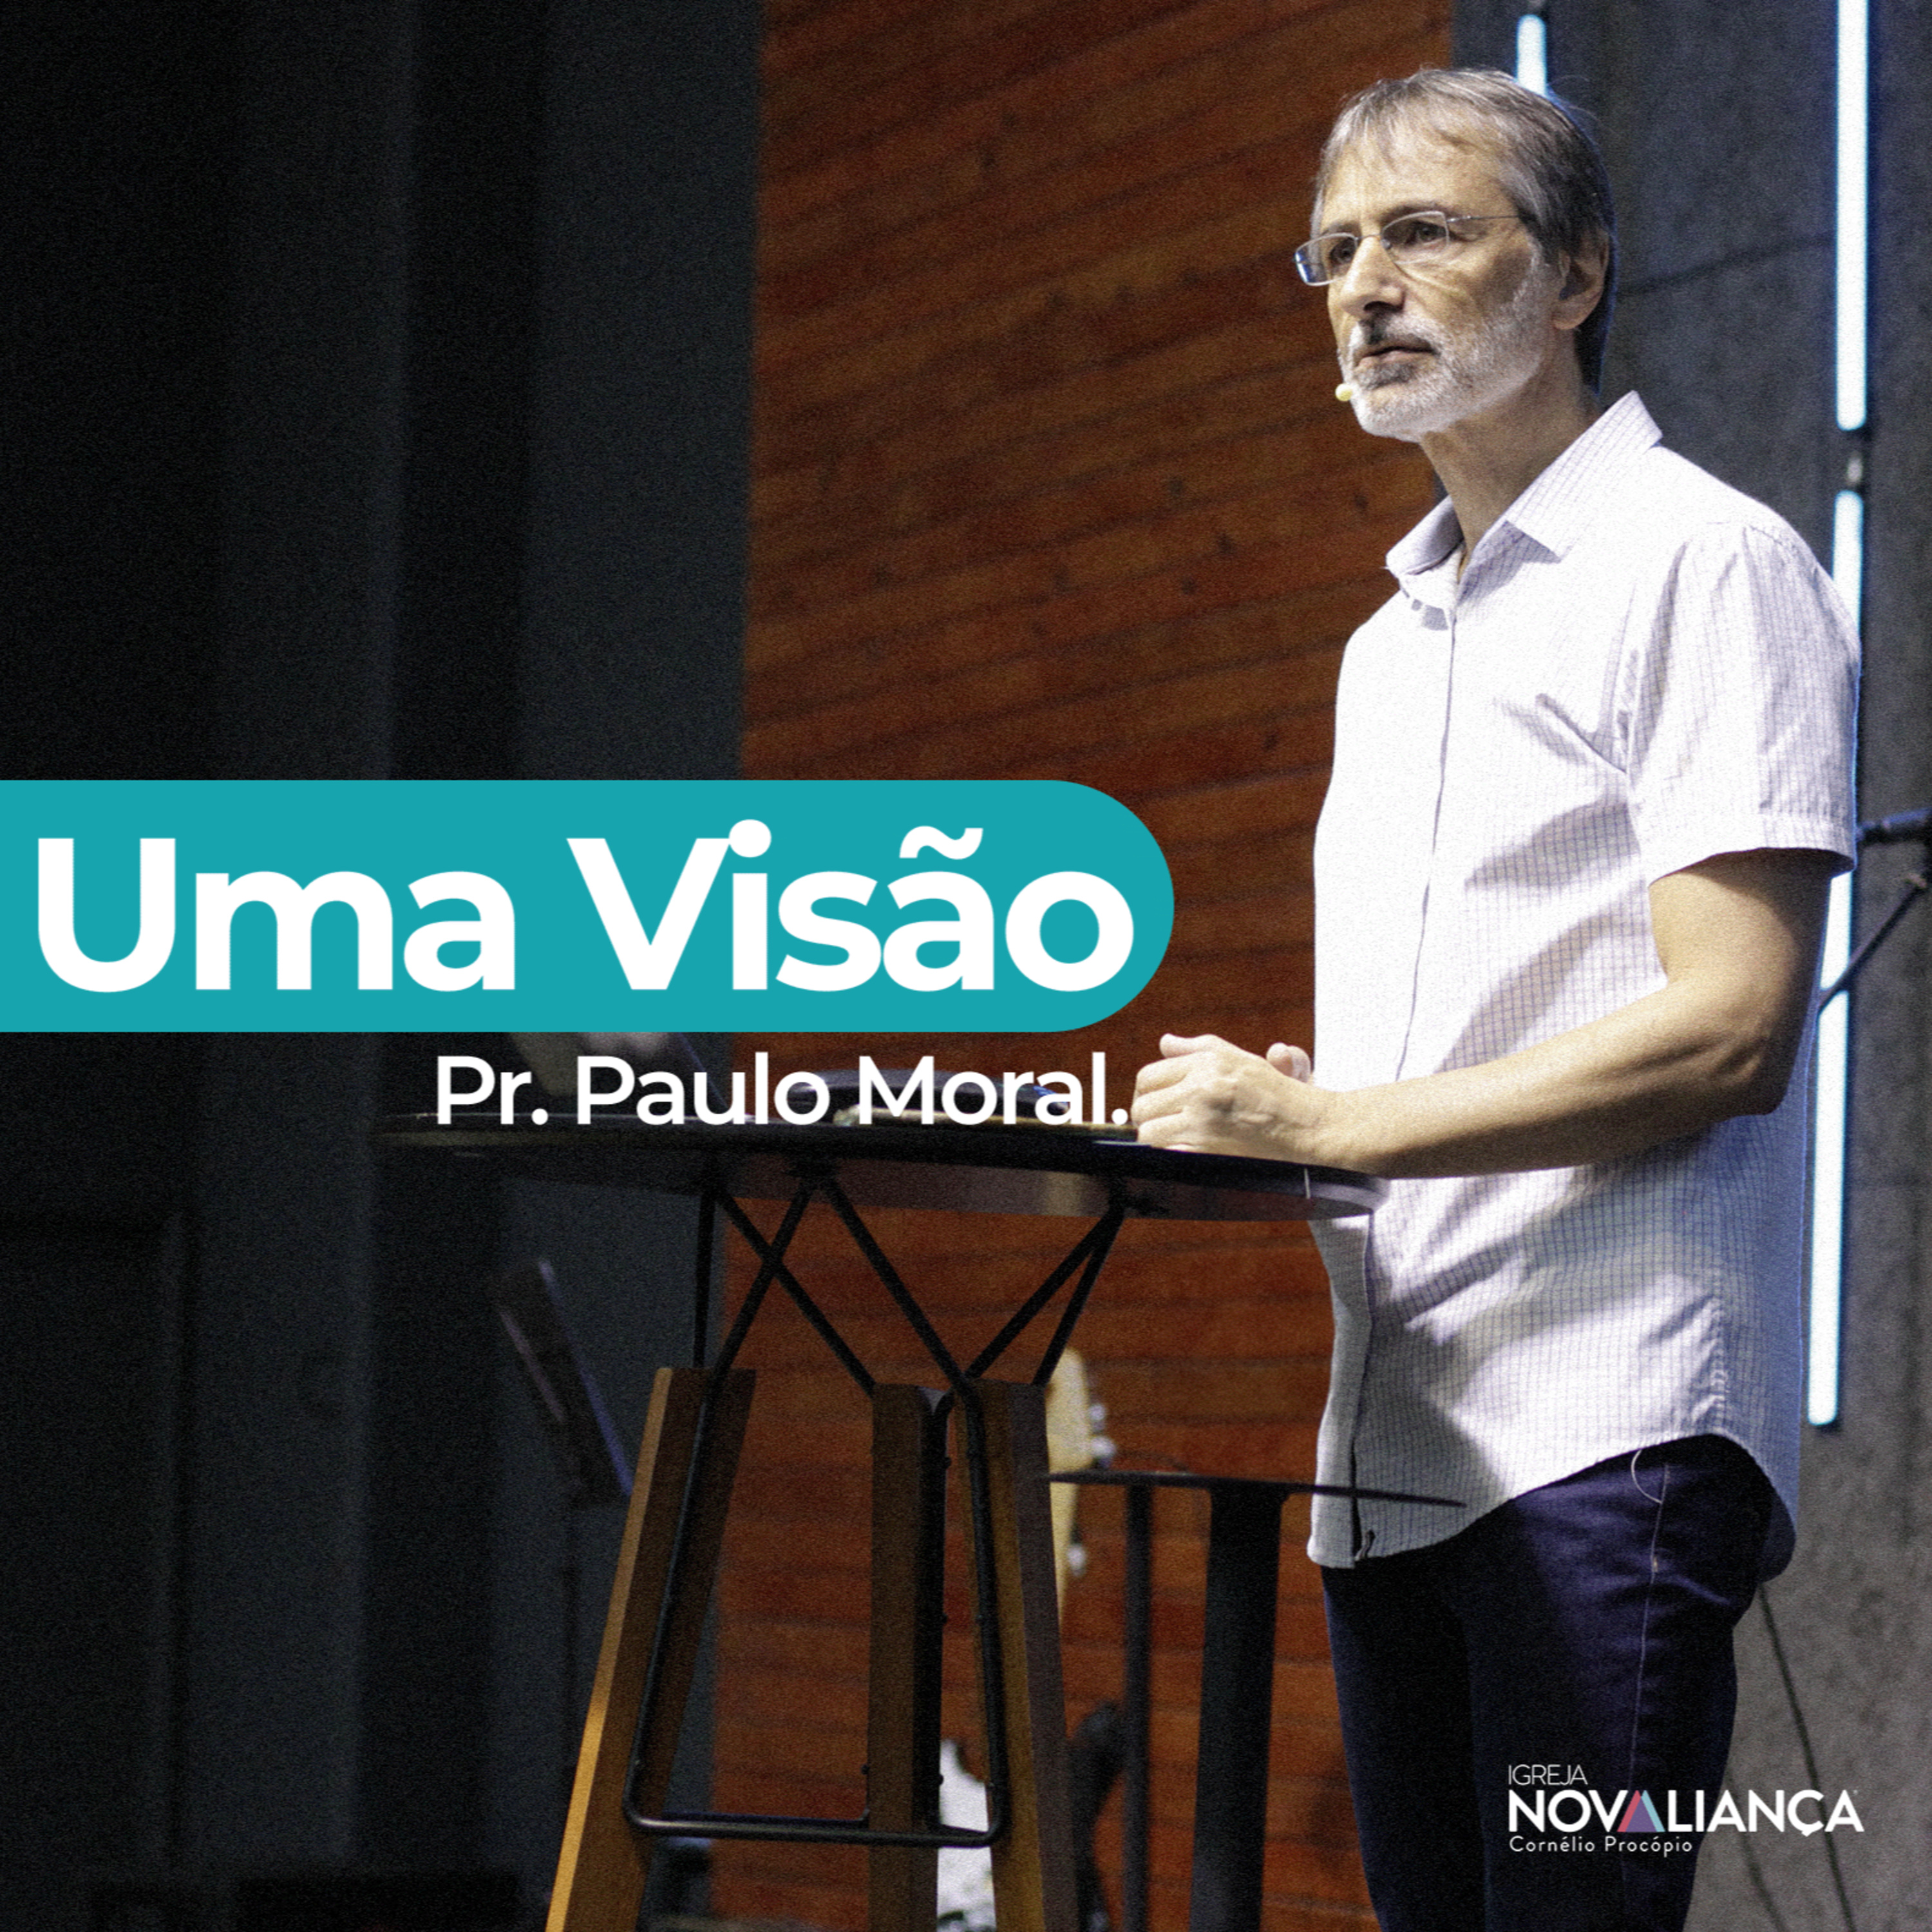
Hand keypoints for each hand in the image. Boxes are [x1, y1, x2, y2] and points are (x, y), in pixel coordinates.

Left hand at [1131, 1032, 1326, 1159]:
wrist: (1305, 1124)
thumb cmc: (1274, 1091)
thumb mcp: (1236, 1057)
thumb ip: (1195, 1048)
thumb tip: (1165, 1042)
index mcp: (1205, 1063)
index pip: (1148, 1077)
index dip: (1146, 1092)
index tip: (1157, 1101)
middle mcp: (1201, 1088)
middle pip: (1142, 1106)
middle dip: (1149, 1116)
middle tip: (1164, 1120)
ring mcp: (1203, 1121)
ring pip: (1148, 1132)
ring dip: (1157, 1137)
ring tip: (1174, 1136)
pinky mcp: (1207, 1150)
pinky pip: (1166, 1154)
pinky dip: (1169, 1154)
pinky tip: (1184, 1150)